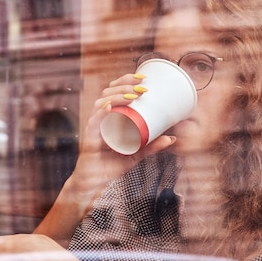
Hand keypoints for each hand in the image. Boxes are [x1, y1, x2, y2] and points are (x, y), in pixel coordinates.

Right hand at [68, 73, 175, 202]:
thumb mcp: (136, 154)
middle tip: (142, 87)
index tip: (143, 78)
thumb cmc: (111, 165)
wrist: (93, 182)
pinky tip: (108, 107)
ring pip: (101, 103)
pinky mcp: (89, 138)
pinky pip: (94, 123)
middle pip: (108, 92)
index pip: (114, 91)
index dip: (126, 80)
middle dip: (124, 85)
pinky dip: (100, 113)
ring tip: (131, 96)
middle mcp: (99, 117)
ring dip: (116, 96)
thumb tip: (172, 138)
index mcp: (109, 116)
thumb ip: (152, 147)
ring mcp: (93, 127)